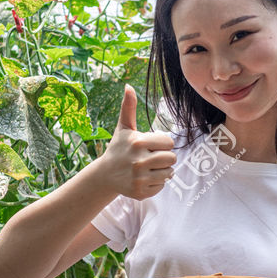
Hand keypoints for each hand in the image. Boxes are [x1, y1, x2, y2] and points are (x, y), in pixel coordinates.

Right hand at [98, 84, 176, 199]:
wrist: (104, 175)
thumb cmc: (118, 148)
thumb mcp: (123, 128)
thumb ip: (129, 107)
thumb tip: (128, 86)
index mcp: (138, 142)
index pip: (169, 143)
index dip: (163, 145)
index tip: (151, 146)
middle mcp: (139, 161)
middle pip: (171, 159)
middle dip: (164, 158)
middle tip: (151, 158)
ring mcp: (139, 178)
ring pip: (169, 173)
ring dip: (162, 171)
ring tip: (148, 168)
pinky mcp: (140, 192)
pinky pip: (161, 186)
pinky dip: (155, 183)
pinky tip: (143, 179)